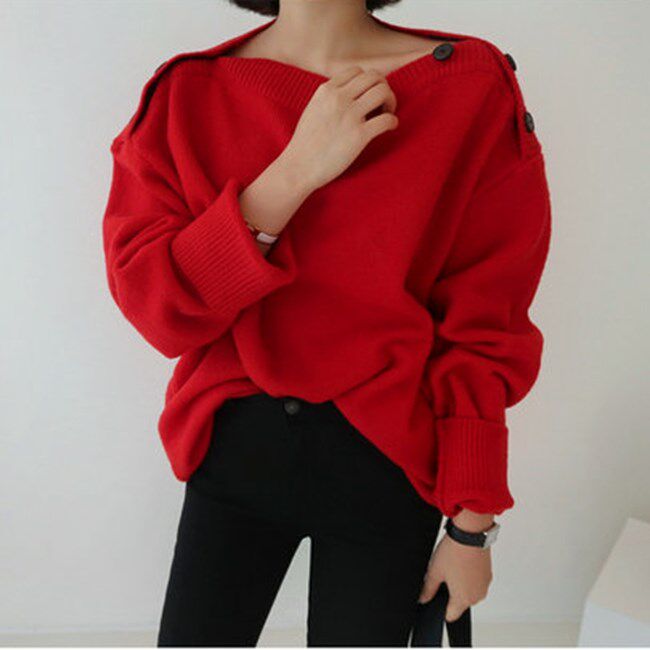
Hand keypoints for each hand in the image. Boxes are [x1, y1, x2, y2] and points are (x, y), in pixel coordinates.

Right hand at [281, 65, 398, 190]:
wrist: (299, 167)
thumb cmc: (305, 144)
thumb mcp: (313, 109)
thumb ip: (329, 98)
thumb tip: (349, 93)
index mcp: (326, 90)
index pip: (357, 71)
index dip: (368, 82)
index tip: (368, 96)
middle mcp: (339, 98)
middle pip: (374, 77)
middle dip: (383, 88)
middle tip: (382, 105)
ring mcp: (350, 116)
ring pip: (383, 92)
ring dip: (391, 101)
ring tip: (386, 114)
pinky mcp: (359, 136)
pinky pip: (386, 119)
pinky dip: (393, 122)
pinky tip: (390, 128)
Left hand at [418, 532, 492, 621]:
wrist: (470, 533)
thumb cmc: (454, 552)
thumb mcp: (435, 571)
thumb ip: (428, 589)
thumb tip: (423, 599)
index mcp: (464, 599)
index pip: (451, 615)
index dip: (441, 608)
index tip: (436, 596)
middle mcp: (477, 595)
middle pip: (460, 602)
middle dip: (450, 592)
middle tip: (443, 574)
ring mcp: (484, 584)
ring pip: (469, 590)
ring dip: (461, 583)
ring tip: (453, 565)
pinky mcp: (488, 573)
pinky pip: (476, 580)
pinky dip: (469, 575)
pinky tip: (461, 561)